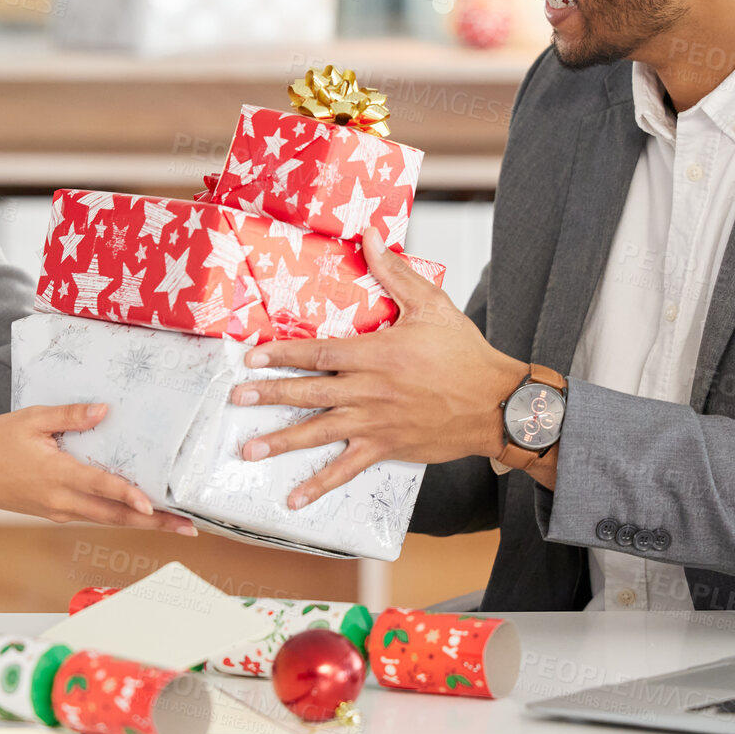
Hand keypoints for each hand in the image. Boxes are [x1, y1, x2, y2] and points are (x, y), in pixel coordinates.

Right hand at [0, 404, 196, 537]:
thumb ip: (69, 416)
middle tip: (187, 528)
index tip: (153, 505)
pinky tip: (138, 511)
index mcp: (57, 476)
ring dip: (141, 523)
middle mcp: (62, 501)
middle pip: (115, 516)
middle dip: (153, 523)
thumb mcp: (31, 420)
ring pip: (107, 519)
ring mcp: (59, 511)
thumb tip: (103, 411)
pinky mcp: (56, 512)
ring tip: (174, 524)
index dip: (128, 496)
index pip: (100, 488)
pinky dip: (119, 516)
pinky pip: (94, 516)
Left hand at [228, 228, 530, 508]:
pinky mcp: (386, 448)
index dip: (282, 354)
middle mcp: (369, 390)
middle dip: (270, 394)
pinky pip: (346, 468)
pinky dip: (320, 485)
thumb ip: (394, 272)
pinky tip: (295, 497)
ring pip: (320, 432)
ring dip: (282, 441)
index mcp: (376, 354)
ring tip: (249, 450)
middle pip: (310, 392)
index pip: (318, 352)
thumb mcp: (431, 304)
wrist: (497, 404)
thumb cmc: (465, 355)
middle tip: (237, 399)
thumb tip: (370, 236)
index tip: (252, 357)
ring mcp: (375, 423)